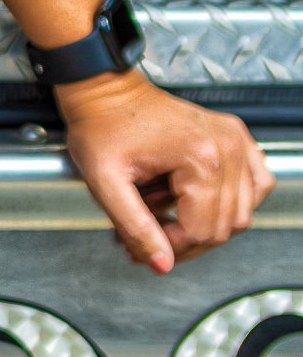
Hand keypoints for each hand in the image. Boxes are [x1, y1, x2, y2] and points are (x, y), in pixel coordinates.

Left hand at [59, 70, 275, 272]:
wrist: (105, 91)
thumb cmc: (100, 126)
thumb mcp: (105, 182)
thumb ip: (135, 227)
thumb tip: (161, 264)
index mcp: (200, 157)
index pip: (201, 231)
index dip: (170, 248)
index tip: (141, 248)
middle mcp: (227, 147)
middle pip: (223, 226)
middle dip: (183, 240)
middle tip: (148, 237)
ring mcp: (235, 139)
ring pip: (241, 212)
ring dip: (205, 223)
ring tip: (164, 212)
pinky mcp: (235, 136)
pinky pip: (256, 183)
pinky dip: (234, 202)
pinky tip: (201, 202)